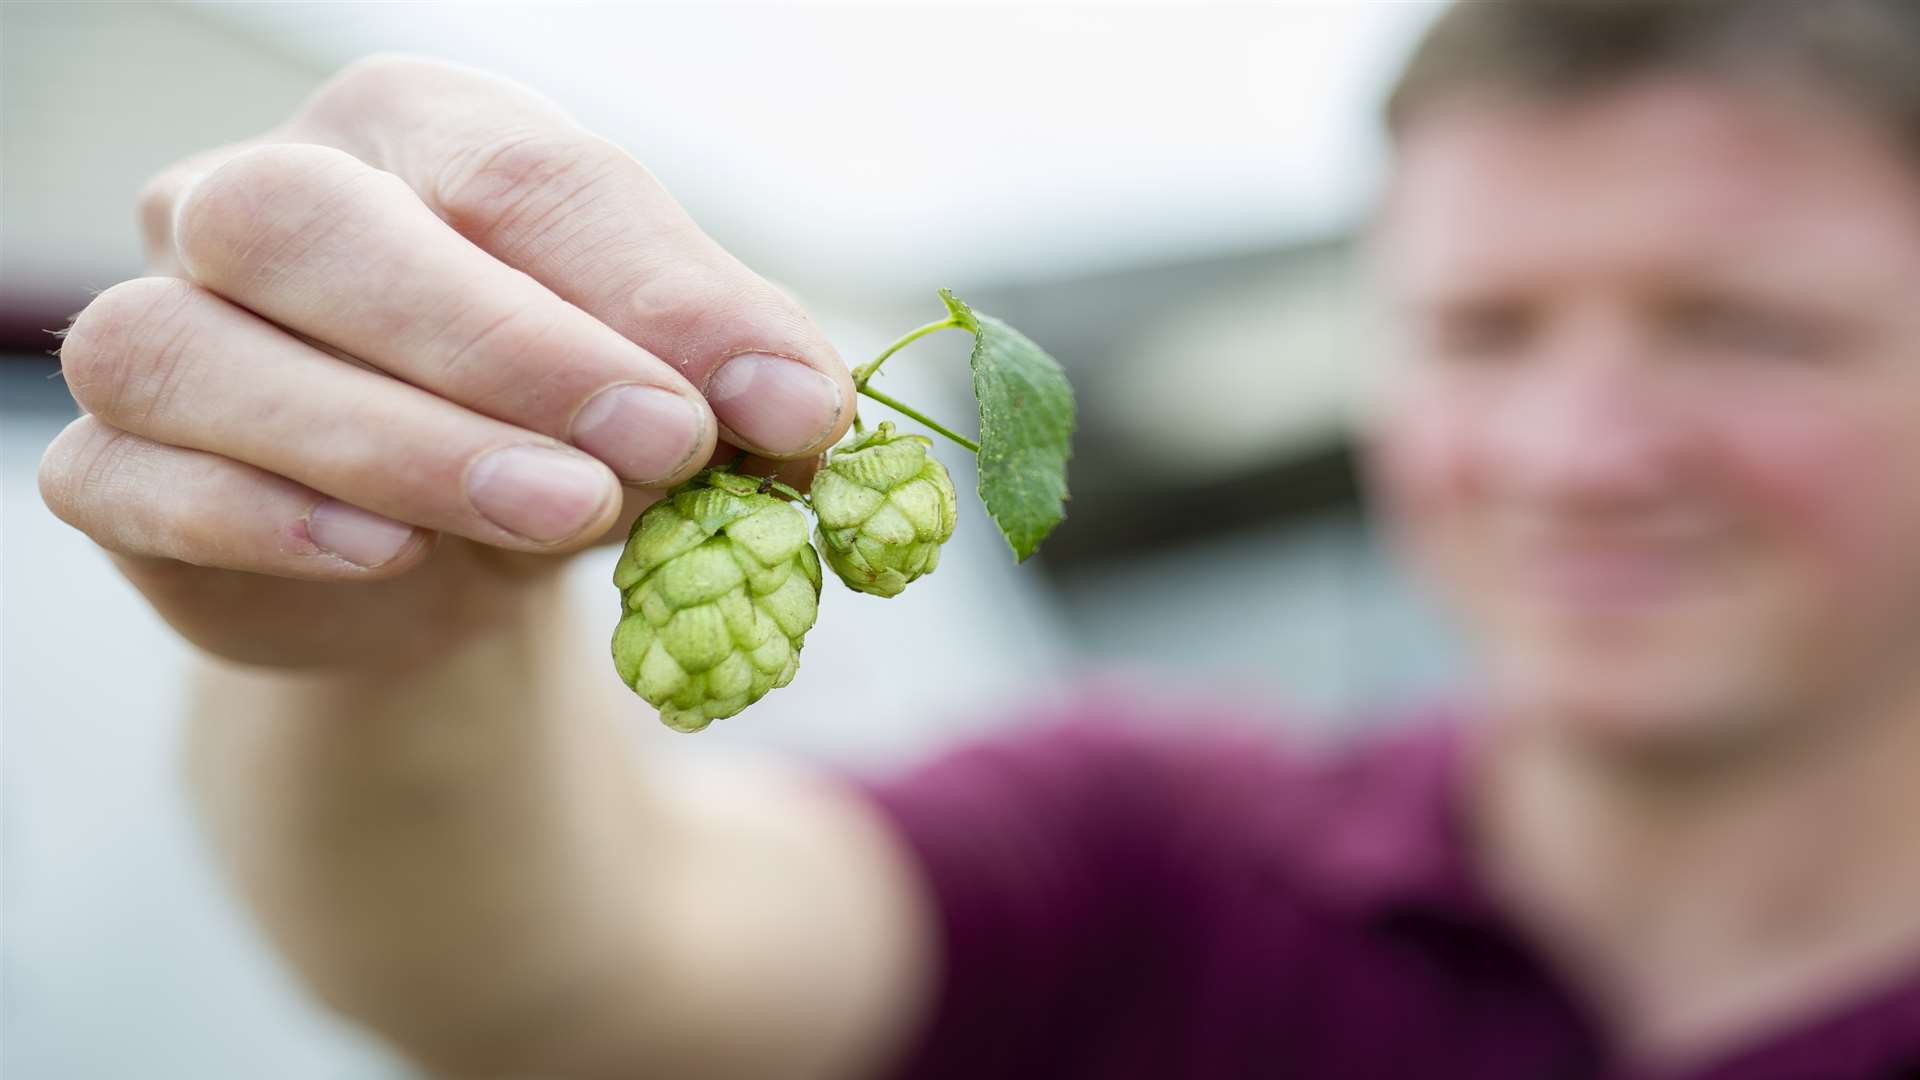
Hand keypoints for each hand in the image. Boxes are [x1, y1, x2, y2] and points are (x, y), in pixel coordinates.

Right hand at [39, 56, 854, 669]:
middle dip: (507, 345)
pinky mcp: (109, 468)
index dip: (659, 291)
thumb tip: (805, 412)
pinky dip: (262, 517)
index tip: (785, 404)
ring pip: (203, 349)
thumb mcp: (661, 394)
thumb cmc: (555, 433)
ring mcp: (158, 323)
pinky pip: (130, 476)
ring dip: (399, 440)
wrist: (443, 565)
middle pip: (321, 225)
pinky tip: (384, 555)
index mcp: (412, 135)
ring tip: (560, 512)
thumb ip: (729, 381)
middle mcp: (257, 199)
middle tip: (661, 446)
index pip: (520, 175)